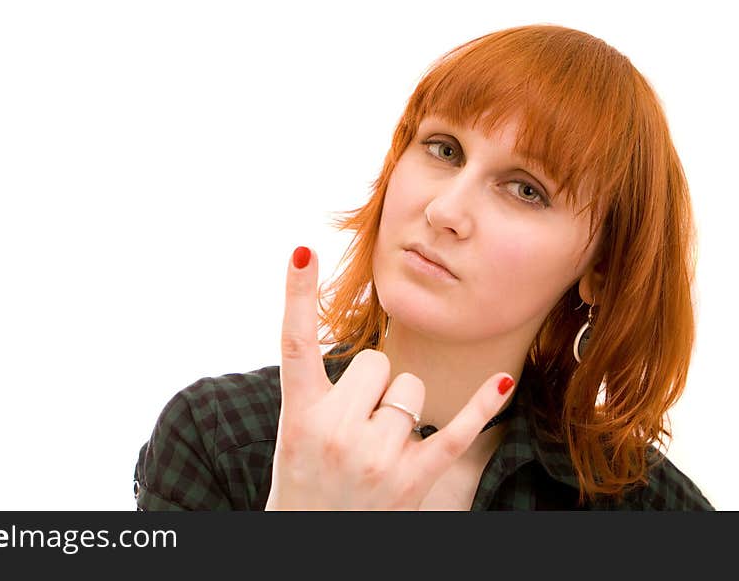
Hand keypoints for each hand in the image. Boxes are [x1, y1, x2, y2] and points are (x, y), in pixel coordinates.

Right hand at [265, 245, 515, 509]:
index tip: (303, 250)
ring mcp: (375, 456)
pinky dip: (479, 407)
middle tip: (353, 428)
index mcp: (300, 415)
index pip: (294, 343)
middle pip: (375, 362)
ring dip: (398, 412)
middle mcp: (334, 432)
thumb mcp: (294, 432)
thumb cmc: (304, 480)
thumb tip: (359, 343)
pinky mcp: (412, 479)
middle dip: (371, 386)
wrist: (313, 543)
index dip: (297, 294)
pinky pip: (453, 432)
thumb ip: (319, 388)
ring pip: (409, 389)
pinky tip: (499, 381)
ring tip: (375, 451)